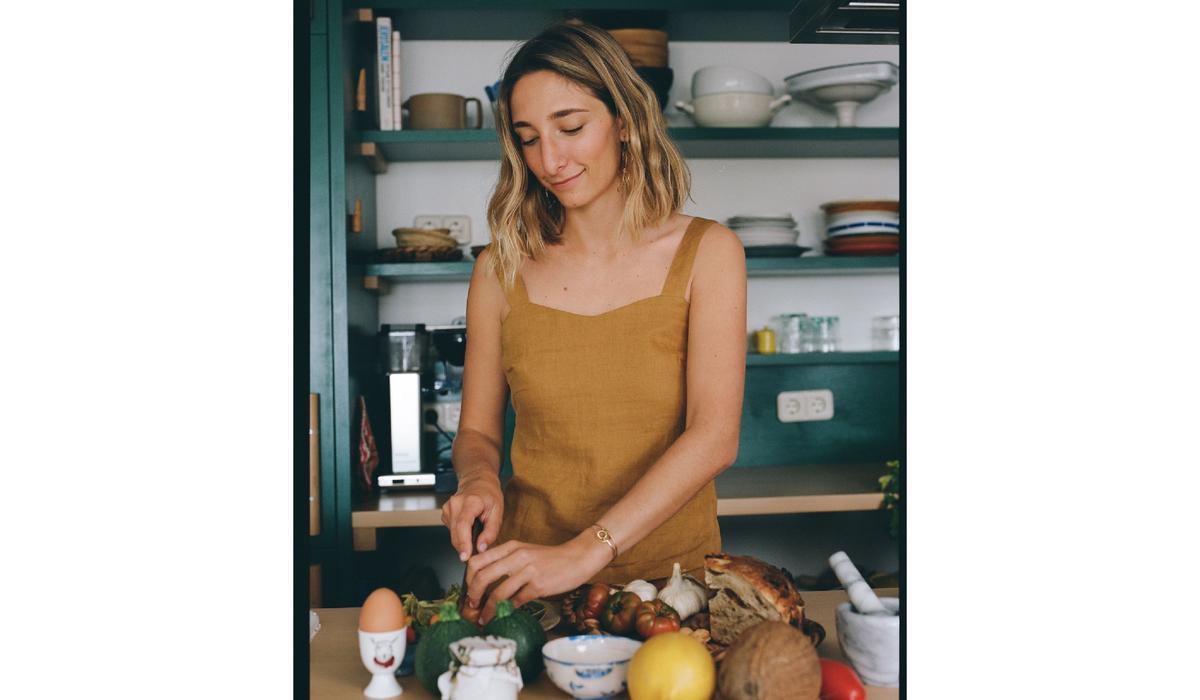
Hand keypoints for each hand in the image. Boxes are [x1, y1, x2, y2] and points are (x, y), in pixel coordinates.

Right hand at [440, 474, 503, 560]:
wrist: (478, 481)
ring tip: (475, 538)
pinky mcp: (445, 513)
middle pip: (455, 533)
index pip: (463, 525)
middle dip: (464, 548)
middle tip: (474, 556)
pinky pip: (451, 531)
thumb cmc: (489, 494)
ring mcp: (448, 508)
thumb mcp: (498, 511)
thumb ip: (491, 532)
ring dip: (462, 542)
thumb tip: (481, 548)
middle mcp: (455, 504)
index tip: (465, 556)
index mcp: (471, 501)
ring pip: (452, 534)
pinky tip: (468, 530)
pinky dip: (459, 535)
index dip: (463, 542)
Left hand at [465, 531, 613, 623]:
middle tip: (471, 605)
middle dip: (473, 595)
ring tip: (484, 618)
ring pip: (498, 593)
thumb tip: (485, 581)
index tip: (469, 590)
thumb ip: (506, 561)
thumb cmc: (550, 558)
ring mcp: (527, 571)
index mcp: (510, 547)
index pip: (478, 560)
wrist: (577, 558)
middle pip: (482, 576)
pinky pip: (516, 601)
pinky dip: (508, 610)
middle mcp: (516, 557)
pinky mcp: (538, 585)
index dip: (468, 578)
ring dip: (488, 609)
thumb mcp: (525, 552)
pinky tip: (505, 615)